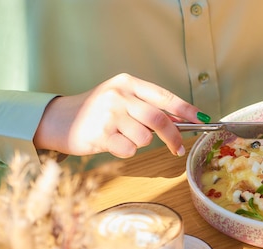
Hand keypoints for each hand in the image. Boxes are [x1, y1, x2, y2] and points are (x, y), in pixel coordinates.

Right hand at [33, 73, 208, 157]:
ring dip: (140, 143)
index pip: (165, 96)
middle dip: (173, 136)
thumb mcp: (121, 99)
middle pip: (159, 118)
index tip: (203, 120)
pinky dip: (125, 151)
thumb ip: (146, 107)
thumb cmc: (96, 112)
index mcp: (128, 83)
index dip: (186, 109)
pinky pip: (128, 149)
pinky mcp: (100, 133)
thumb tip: (181, 121)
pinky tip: (111, 143)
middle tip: (177, 148)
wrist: (59, 120)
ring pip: (144, 138)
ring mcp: (108, 113)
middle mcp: (119, 95)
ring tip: (122, 137)